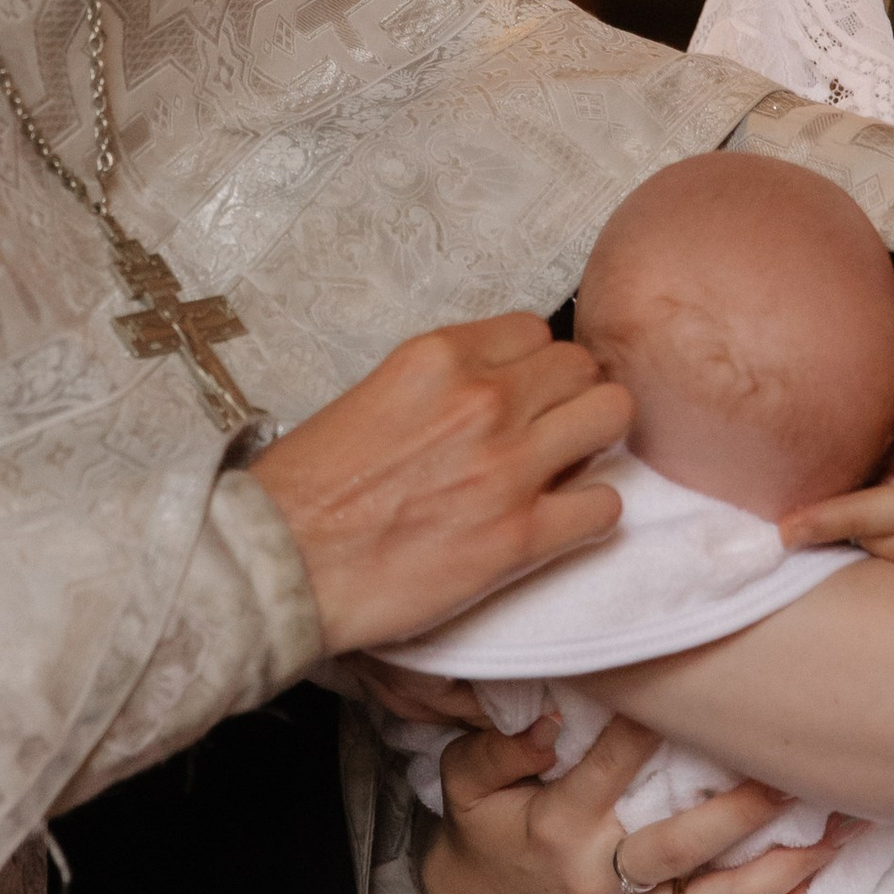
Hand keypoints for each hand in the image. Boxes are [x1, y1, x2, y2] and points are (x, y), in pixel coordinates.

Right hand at [251, 314, 629, 658]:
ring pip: (612, 417)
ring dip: (595, 441)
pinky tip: (559, 522)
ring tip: (567, 468)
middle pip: (583, 367)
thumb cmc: (307, 487)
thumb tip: (486, 393)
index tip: (524, 392)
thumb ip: (439, 384)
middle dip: (574, 395)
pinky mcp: (520, 536)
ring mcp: (508, 467)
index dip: (534, 365)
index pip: (536, 331)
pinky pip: (606, 505)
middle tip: (552, 430)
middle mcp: (483, 400)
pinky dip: (591, 512)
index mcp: (441, 357)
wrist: (281, 562)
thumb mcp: (372, 395)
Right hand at [421, 706, 843, 893]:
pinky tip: (811, 887)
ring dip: (781, 871)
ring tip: (835, 834)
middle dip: (744, 811)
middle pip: (682, 847)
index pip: (610, 770)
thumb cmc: (483, 833)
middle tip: (796, 772)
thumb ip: (499, 748)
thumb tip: (547, 721)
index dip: (650, 729)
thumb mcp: (466, 784)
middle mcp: (600, 877)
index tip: (700, 688)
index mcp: (558, 828)